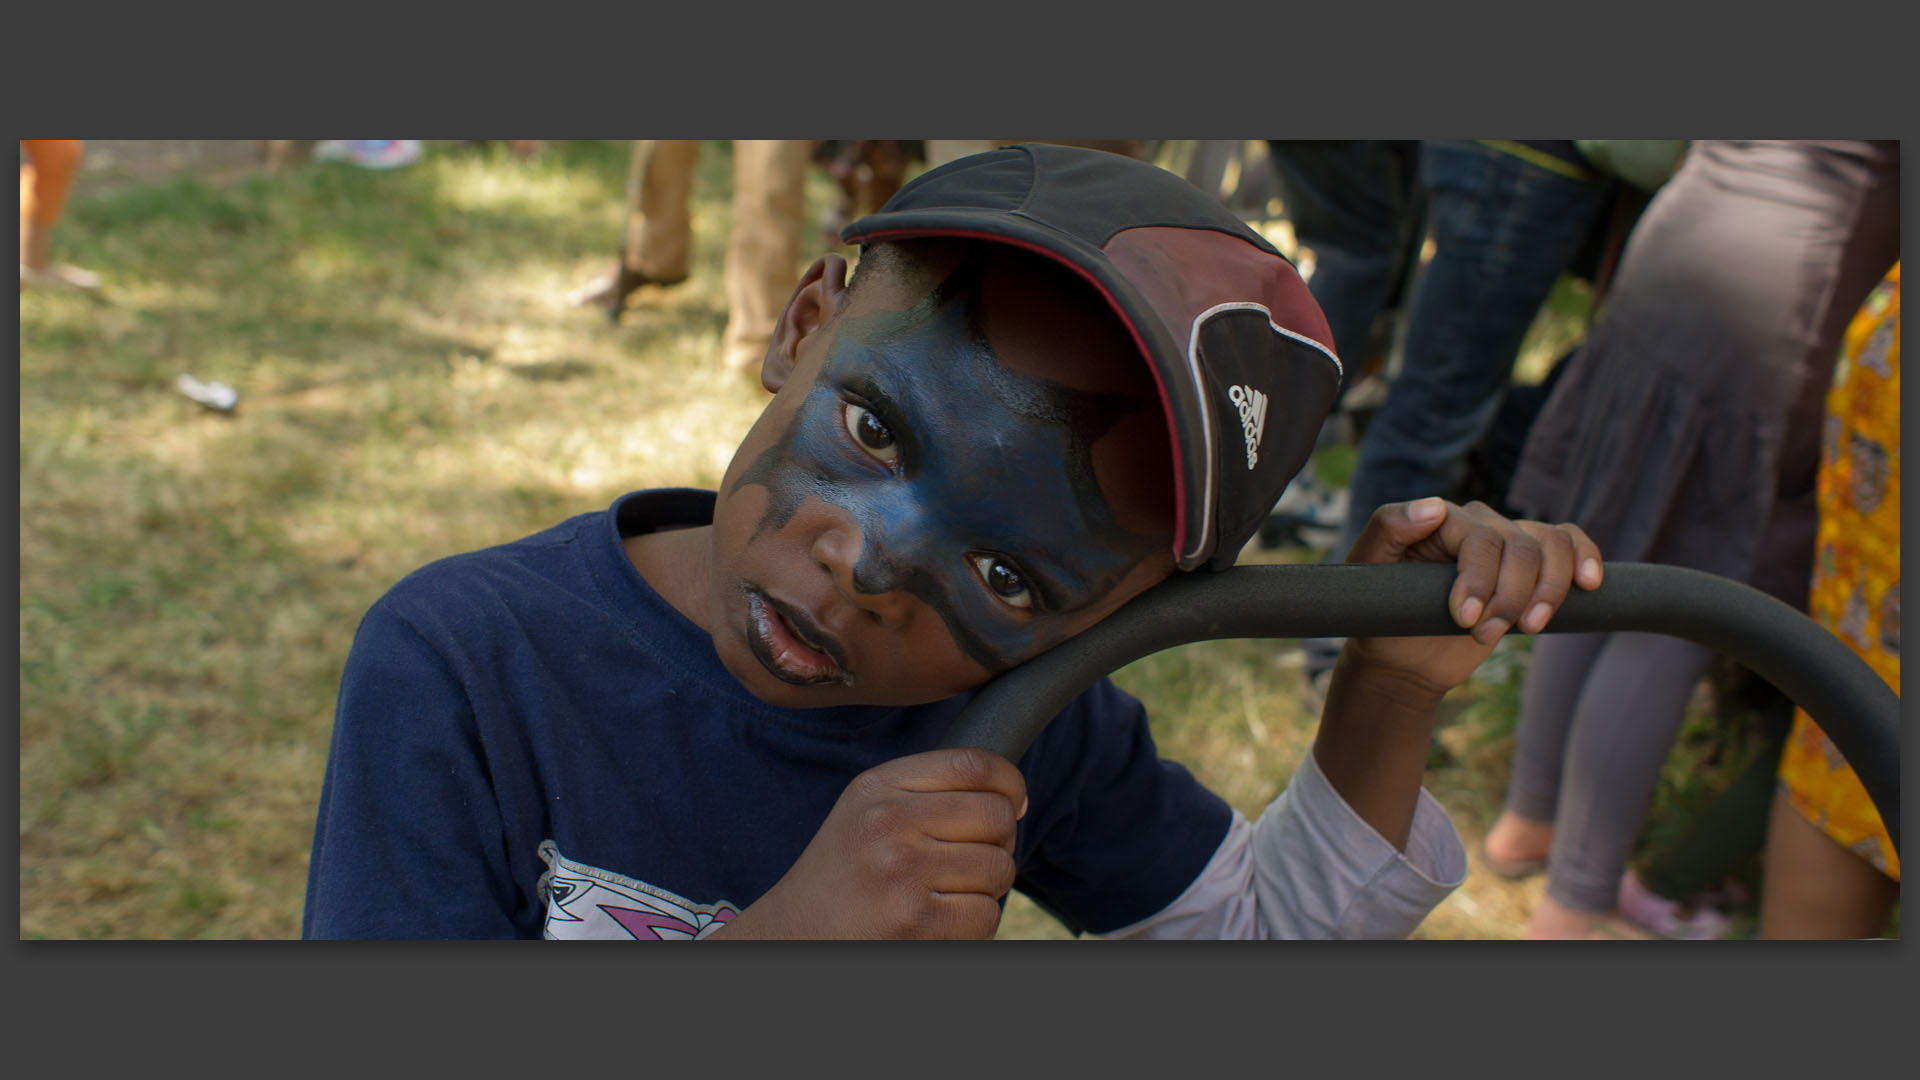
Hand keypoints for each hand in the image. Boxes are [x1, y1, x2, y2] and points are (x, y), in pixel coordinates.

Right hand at [709, 748, 1026, 938]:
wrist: (794, 934)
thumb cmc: (846, 875)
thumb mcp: (869, 812)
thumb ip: (931, 793)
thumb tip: (1017, 800)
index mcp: (879, 786)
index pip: (972, 763)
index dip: (1010, 782)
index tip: (1015, 803)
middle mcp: (888, 821)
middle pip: (995, 816)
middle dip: (1002, 841)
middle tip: (975, 861)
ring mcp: (901, 871)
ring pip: (998, 868)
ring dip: (988, 887)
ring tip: (951, 893)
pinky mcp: (913, 920)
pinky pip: (985, 915)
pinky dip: (974, 924)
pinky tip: (941, 921)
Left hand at [1342, 497, 1603, 697]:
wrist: (1404, 654)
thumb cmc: (1382, 609)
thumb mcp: (1369, 570)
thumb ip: (1388, 529)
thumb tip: (1432, 507)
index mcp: (1441, 519)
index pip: (1480, 537)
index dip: (1479, 578)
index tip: (1465, 618)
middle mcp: (1480, 524)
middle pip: (1520, 546)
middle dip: (1508, 597)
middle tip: (1481, 635)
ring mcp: (1510, 541)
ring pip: (1551, 546)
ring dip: (1546, 593)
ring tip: (1526, 628)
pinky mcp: (1533, 565)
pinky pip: (1569, 544)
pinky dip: (1585, 559)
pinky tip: (1589, 585)